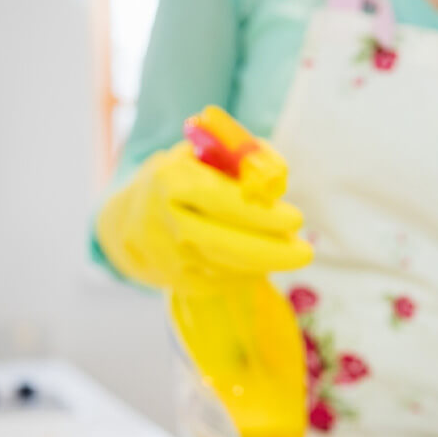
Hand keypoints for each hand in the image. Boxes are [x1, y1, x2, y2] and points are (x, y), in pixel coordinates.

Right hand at [97, 139, 310, 289]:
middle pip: (222, 243)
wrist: (132, 220)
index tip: (296, 220)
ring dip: (265, 262)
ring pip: (226, 266)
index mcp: (170, 180)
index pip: (218, 200)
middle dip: (270, 250)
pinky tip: (262, 261)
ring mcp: (169, 255)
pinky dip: (249, 272)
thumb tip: (279, 176)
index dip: (259, 213)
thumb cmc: (184, 178)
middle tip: (305, 252)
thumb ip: (246, 157)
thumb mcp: (208, 154)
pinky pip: (224, 281)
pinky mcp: (179, 282)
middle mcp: (165, 220)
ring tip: (291, 253)